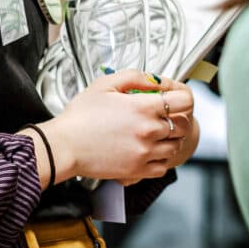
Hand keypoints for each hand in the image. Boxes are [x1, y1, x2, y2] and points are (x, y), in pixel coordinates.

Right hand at [35, 70, 193, 184]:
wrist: (63, 146)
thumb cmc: (81, 116)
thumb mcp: (106, 84)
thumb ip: (137, 77)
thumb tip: (158, 81)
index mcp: (143, 107)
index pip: (185, 101)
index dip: (182, 96)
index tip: (174, 97)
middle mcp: (149, 131)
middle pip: (183, 124)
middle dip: (177, 117)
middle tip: (163, 115)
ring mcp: (145, 153)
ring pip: (176, 146)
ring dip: (170, 138)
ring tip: (153, 132)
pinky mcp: (137, 170)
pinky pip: (163, 166)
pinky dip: (160, 158)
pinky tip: (148, 149)